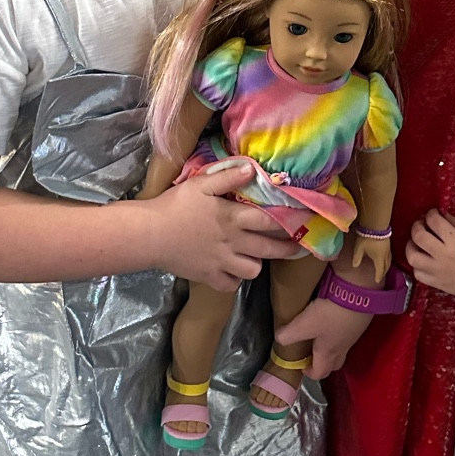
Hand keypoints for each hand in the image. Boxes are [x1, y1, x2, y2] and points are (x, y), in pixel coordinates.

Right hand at [149, 161, 301, 292]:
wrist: (148, 235)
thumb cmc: (175, 205)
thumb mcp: (201, 183)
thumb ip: (228, 176)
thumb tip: (253, 170)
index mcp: (232, 218)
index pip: (269, 220)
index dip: (290, 220)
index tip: (306, 220)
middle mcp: (232, 242)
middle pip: (268, 249)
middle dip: (287, 250)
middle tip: (298, 248)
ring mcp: (221, 263)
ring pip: (252, 271)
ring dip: (257, 263)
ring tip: (256, 255)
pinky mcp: (208, 277)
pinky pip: (231, 285)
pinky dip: (234, 279)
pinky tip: (232, 269)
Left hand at [282, 276, 373, 378]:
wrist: (358, 295)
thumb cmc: (330, 315)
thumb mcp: (304, 324)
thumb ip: (288, 334)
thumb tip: (279, 338)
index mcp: (328, 353)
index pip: (320, 373)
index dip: (309, 373)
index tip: (301, 365)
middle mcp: (343, 348)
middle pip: (334, 363)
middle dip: (323, 362)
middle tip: (312, 351)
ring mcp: (354, 335)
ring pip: (342, 347)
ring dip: (331, 344)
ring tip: (320, 330)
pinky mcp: (360, 320)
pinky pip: (348, 331)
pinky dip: (340, 328)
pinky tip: (334, 315)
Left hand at [349, 232, 392, 281]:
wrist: (375, 224)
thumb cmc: (366, 238)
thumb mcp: (359, 249)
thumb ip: (357, 258)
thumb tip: (355, 266)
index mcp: (379, 258)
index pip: (380, 270)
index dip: (379, 276)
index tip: (377, 281)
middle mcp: (385, 255)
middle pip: (386, 266)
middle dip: (384, 272)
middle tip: (380, 276)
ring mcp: (388, 248)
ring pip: (389, 260)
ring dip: (387, 266)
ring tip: (383, 268)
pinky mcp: (388, 242)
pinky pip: (390, 255)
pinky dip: (387, 259)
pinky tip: (384, 257)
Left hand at [406, 209, 454, 305]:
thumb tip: (443, 216)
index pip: (434, 221)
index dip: (431, 214)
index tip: (434, 214)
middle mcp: (443, 256)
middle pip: (418, 236)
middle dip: (417, 226)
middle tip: (422, 224)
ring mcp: (438, 271)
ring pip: (412, 257)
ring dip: (412, 246)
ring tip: (417, 242)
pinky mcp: (438, 284)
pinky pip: (418, 274)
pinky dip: (417, 265)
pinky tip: (423, 260)